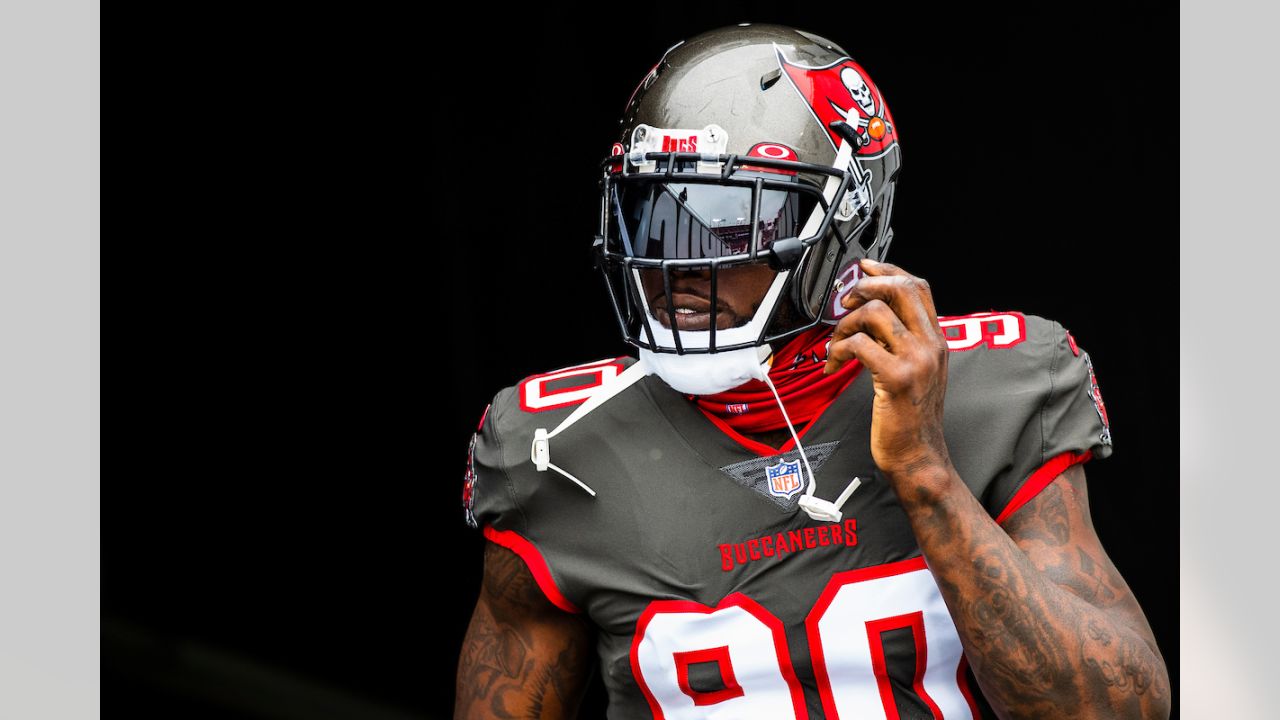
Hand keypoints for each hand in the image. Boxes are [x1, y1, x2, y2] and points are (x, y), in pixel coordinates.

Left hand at [824, 258, 951, 482]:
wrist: (918, 457)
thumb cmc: (910, 418)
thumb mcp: (916, 371)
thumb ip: (902, 341)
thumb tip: (870, 312)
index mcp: (936, 340)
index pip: (918, 286)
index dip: (888, 269)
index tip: (863, 268)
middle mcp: (931, 345)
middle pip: (900, 288)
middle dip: (864, 287)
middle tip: (845, 304)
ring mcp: (917, 360)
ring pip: (875, 312)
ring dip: (844, 324)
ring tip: (837, 346)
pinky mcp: (896, 378)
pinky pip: (860, 344)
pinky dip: (838, 350)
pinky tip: (834, 365)